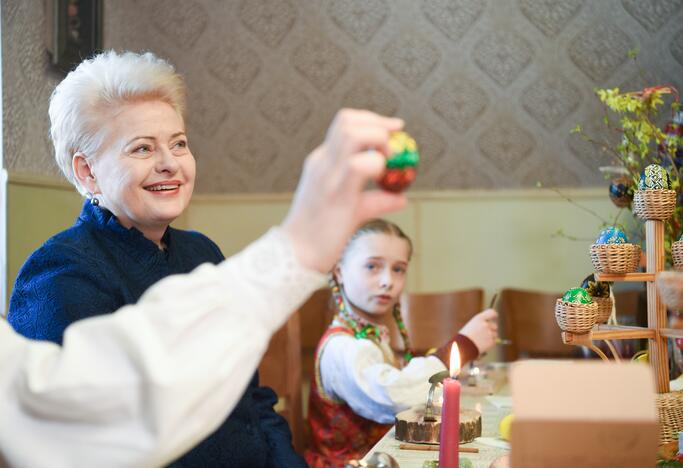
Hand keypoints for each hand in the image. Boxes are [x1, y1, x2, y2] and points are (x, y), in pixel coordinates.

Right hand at [282, 109, 405, 272]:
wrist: (297, 255)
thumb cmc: (323, 234)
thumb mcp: (351, 210)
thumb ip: (375, 200)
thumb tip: (401, 198)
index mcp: (322, 161)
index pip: (345, 124)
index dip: (373, 120)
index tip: (394, 128)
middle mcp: (323, 163)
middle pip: (348, 121)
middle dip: (378, 125)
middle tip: (393, 147)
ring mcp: (327, 176)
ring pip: (352, 134)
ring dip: (377, 140)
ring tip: (386, 163)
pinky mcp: (336, 194)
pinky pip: (359, 166)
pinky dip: (377, 166)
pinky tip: (381, 182)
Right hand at [459, 308, 498, 354]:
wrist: (463, 347)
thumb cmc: (465, 336)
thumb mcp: (471, 325)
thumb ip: (481, 324)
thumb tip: (489, 326)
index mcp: (479, 318)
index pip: (492, 312)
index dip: (494, 314)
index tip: (495, 316)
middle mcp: (486, 324)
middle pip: (494, 326)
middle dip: (491, 329)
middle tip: (483, 334)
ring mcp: (489, 333)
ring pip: (494, 334)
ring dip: (490, 337)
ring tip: (480, 340)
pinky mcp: (491, 341)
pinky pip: (494, 341)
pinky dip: (489, 343)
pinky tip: (482, 344)